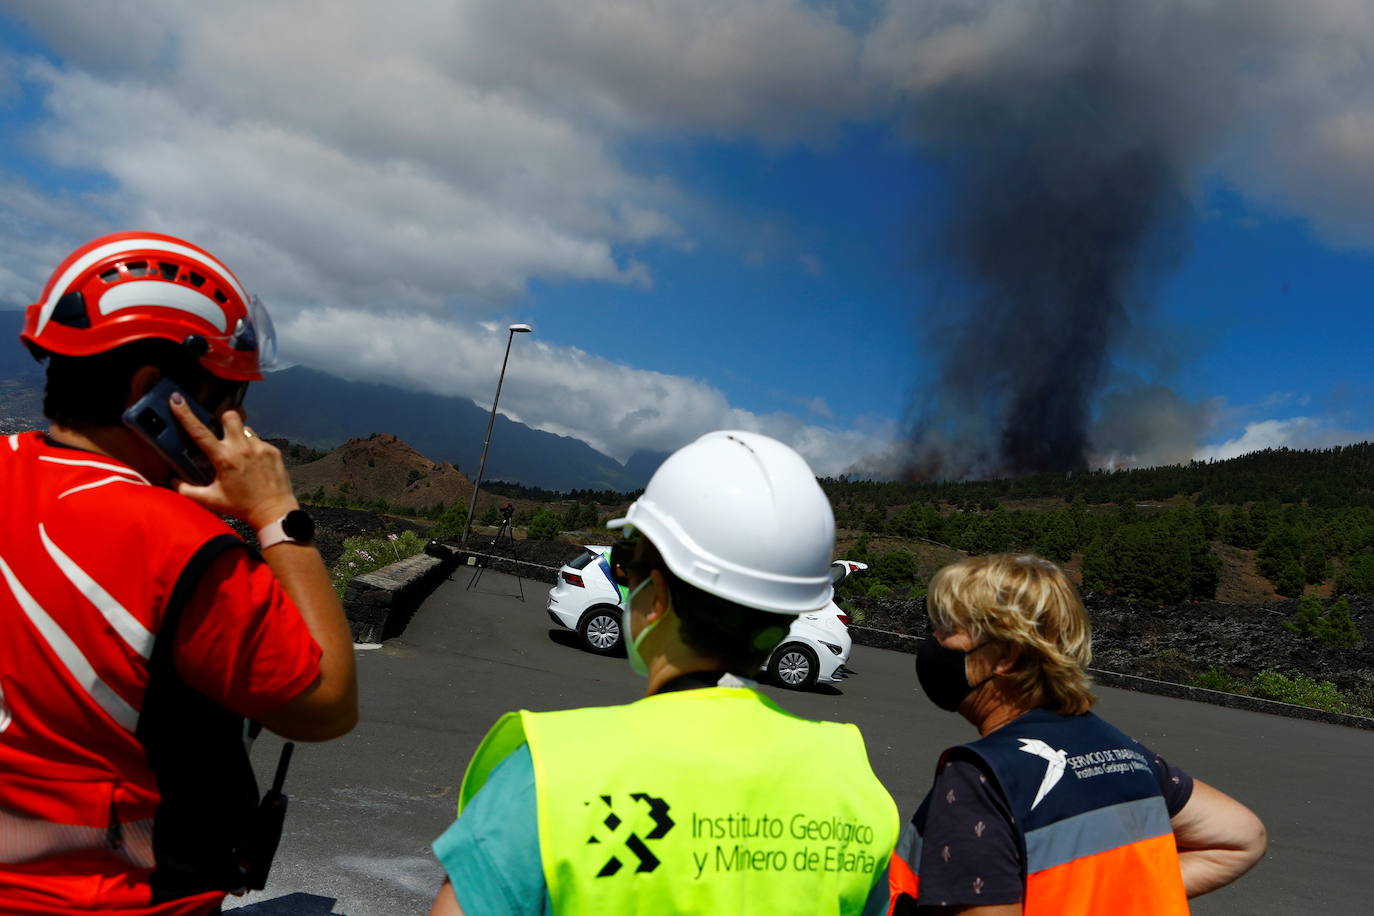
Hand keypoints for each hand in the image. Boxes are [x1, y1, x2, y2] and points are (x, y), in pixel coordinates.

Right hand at [168, 393, 298, 530]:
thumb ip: (187, 491)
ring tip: (239, 454)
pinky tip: (253, 463)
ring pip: (245, 428)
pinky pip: (259, 440)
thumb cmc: (241, 507)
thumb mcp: (211, 500)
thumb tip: (172, 481)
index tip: (176, 398)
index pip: (199, 431)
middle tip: (221, 433)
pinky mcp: (273, 450)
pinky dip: (252, 447)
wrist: (274, 512)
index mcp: (224, 458)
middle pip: (230, 415)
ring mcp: (260, 447)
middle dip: (223, 420)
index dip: (185, 414)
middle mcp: (242, 448)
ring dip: (238, 436)